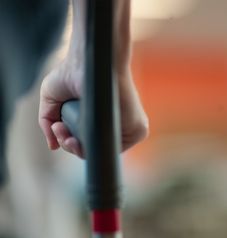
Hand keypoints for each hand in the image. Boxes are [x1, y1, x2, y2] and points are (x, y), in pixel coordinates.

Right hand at [39, 0, 147, 157]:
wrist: (89, 58)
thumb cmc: (71, 72)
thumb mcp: (53, 100)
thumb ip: (48, 123)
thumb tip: (52, 146)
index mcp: (103, 121)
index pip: (88, 144)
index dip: (70, 144)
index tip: (59, 130)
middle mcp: (118, 126)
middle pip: (94, 150)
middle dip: (70, 146)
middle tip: (59, 129)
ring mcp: (130, 129)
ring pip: (103, 151)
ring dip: (79, 148)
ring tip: (64, 129)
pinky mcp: (138, 130)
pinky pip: (116, 148)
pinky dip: (97, 147)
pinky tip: (82, 136)